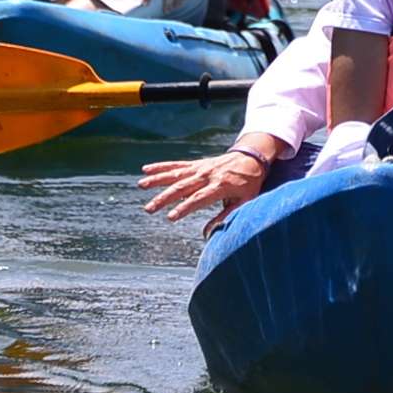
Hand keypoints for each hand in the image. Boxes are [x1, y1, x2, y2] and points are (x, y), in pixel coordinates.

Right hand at [141, 149, 267, 222]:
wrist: (251, 158)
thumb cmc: (249, 183)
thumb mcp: (245, 201)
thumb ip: (227, 216)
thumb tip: (208, 233)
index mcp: (220, 186)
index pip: (198, 199)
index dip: (184, 208)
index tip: (170, 217)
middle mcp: (207, 176)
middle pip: (182, 188)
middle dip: (164, 198)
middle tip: (149, 209)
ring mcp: (200, 168)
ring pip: (175, 174)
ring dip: (157, 180)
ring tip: (141, 185)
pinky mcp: (196, 164)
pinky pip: (176, 165)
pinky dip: (161, 167)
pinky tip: (146, 170)